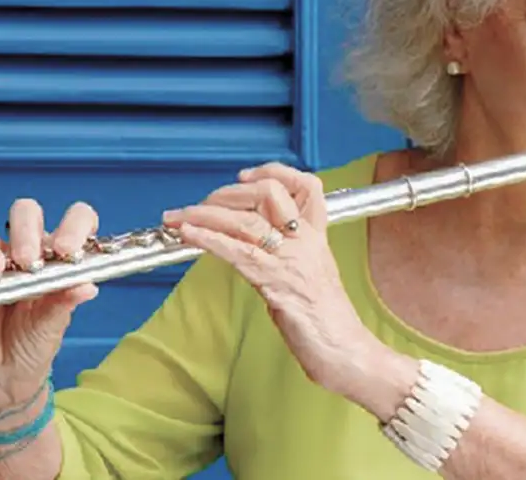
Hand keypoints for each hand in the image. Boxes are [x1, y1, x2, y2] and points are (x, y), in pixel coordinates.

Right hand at [0, 198, 99, 414]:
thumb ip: (66, 301)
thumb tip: (87, 286)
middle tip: (28, 260)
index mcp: (59, 257)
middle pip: (27, 214)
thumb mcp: (55, 324)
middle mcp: (29, 252)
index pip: (74, 221)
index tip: (69, 250)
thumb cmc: (36, 342)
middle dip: (27, 230)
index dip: (74, 225)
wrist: (6, 373)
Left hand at [161, 162, 377, 393]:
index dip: (272, 172)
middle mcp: (306, 241)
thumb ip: (284, 257)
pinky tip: (189, 234)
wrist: (348, 353)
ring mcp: (293, 260)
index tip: (243, 177)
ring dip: (204, 214)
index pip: (305, 184)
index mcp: (317, 237)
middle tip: (195, 206)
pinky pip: (239, 253)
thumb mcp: (309, 277)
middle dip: (224, 194)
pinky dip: (209, 239)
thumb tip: (248, 248)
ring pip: (247, 220)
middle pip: (267, 194)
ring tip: (177, 217)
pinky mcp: (278, 283)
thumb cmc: (328, 323)